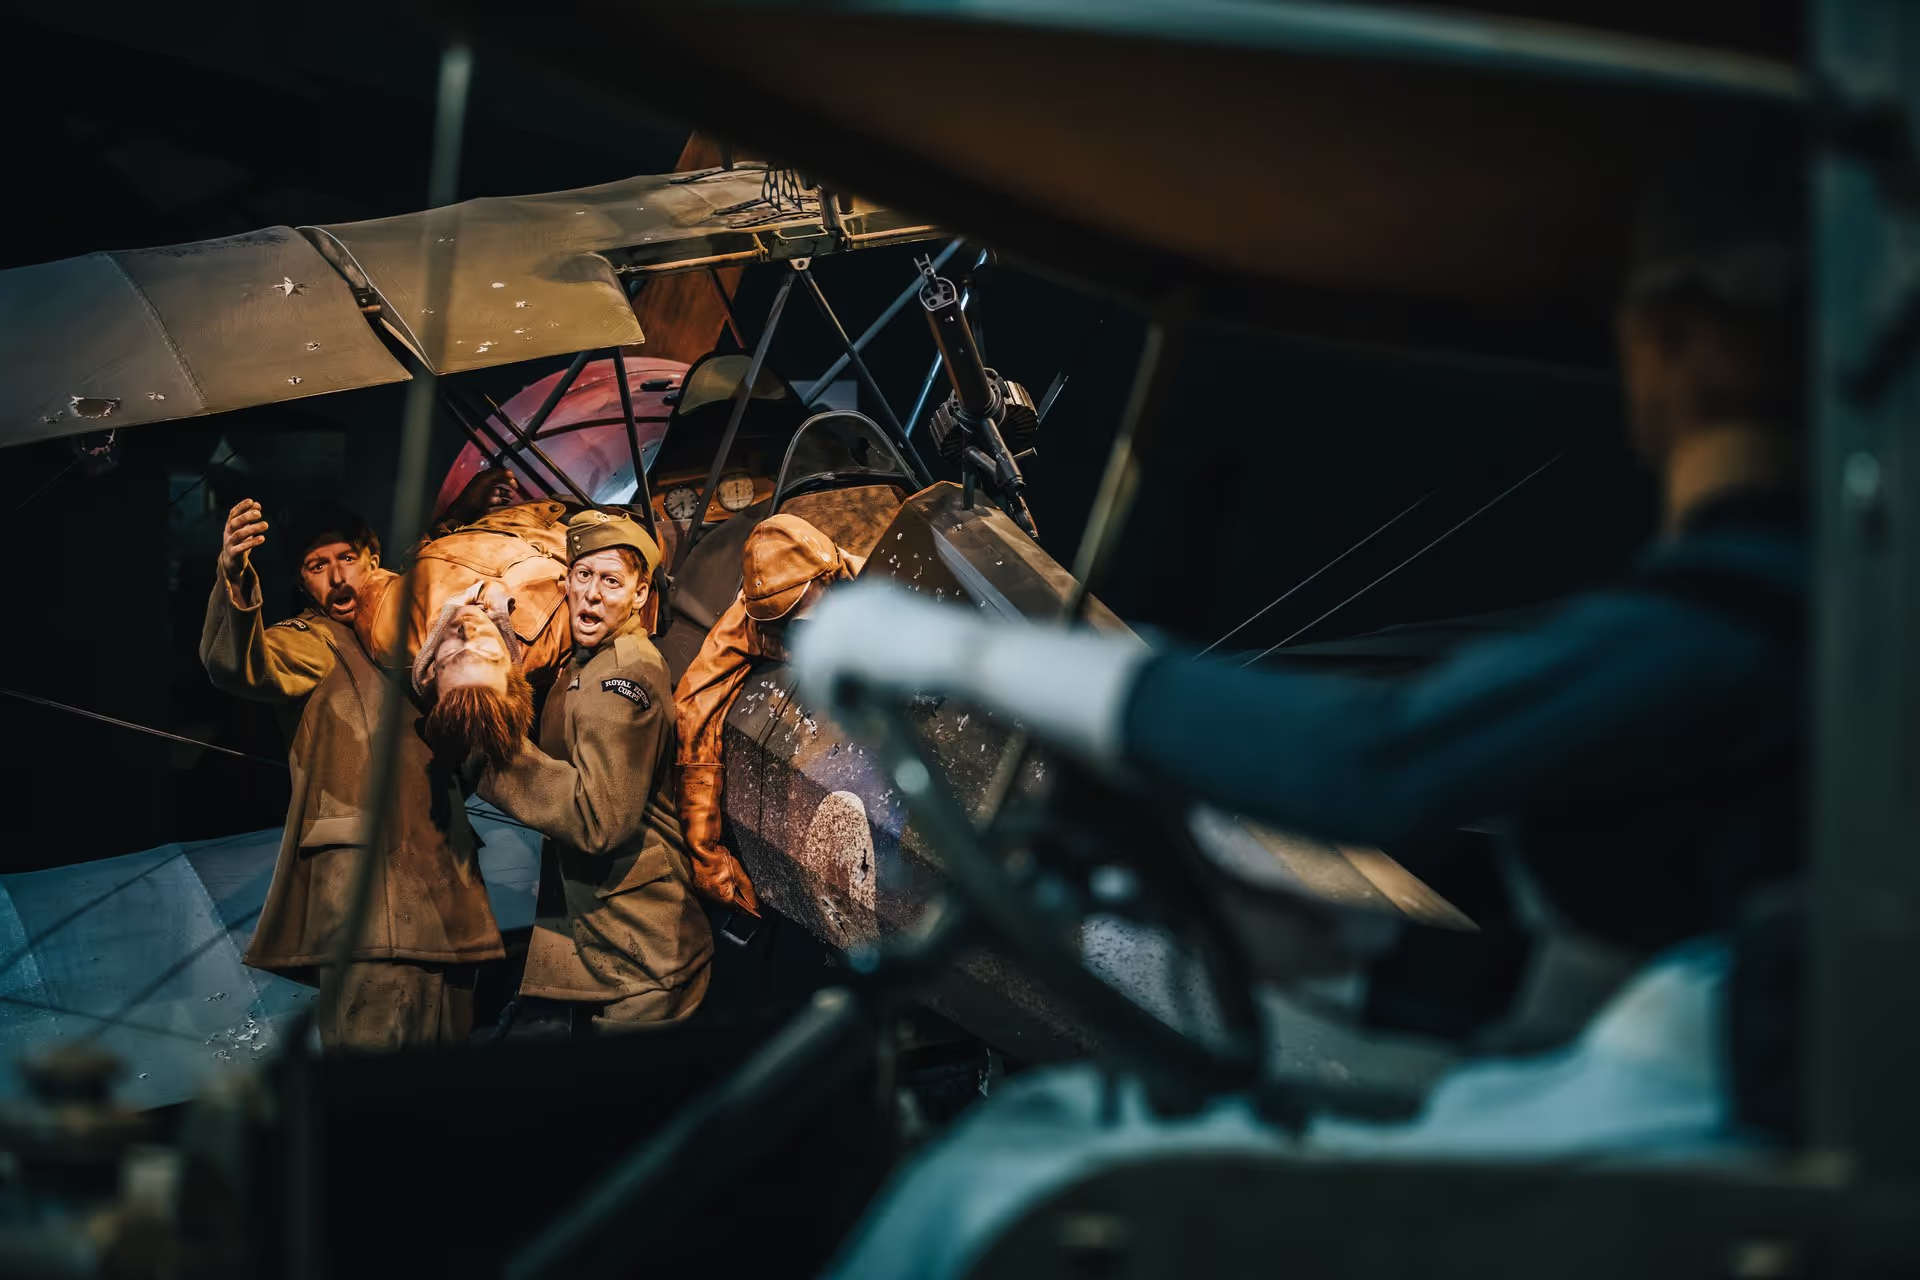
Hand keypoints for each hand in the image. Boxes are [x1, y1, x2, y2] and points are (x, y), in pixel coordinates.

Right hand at [218, 499, 267, 584]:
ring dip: (252, 529)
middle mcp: (227, 533)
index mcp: (229, 526)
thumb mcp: (243, 529)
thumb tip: (257, 504)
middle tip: (259, 514)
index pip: (233, 514)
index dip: (241, 507)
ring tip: (265, 525)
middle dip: (246, 517)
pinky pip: (241, 548)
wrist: (231, 562)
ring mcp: (229, 544)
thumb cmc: (239, 542)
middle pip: (234, 523)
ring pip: (238, 535)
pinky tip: (262, 538)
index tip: (251, 501)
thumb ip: (249, 518)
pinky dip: (252, 542)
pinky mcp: (233, 554)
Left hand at [446, 466, 522, 525]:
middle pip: (499, 483)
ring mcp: (485, 496)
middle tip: (515, 489)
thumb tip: (510, 472)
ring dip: (506, 494)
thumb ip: (497, 473)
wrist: (464, 512)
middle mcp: (484, 486)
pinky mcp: (485, 505)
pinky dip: (503, 503)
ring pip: (498, 493)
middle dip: (508, 485)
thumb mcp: (485, 480)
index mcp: (483, 478)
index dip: (506, 475)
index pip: (497, 473)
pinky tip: (507, 504)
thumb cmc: (474, 496)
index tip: (514, 479)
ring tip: (512, 497)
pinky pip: (497, 502)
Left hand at [792, 580, 1147, 763]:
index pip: (845, 629)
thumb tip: (944, 666)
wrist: (968, 655)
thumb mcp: (946, 644)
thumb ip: (930, 651)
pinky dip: (839, 710)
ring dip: (837, 699)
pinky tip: (859, 726)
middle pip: (822, 648)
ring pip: (818, 671)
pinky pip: (822, 689)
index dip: (848, 664)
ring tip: (861, 725)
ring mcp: (840, 624)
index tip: (859, 692)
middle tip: (852, 715)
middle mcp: (853, 600)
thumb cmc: (974, 653)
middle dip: (833, 682)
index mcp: (878, 591)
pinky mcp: (834, 651)